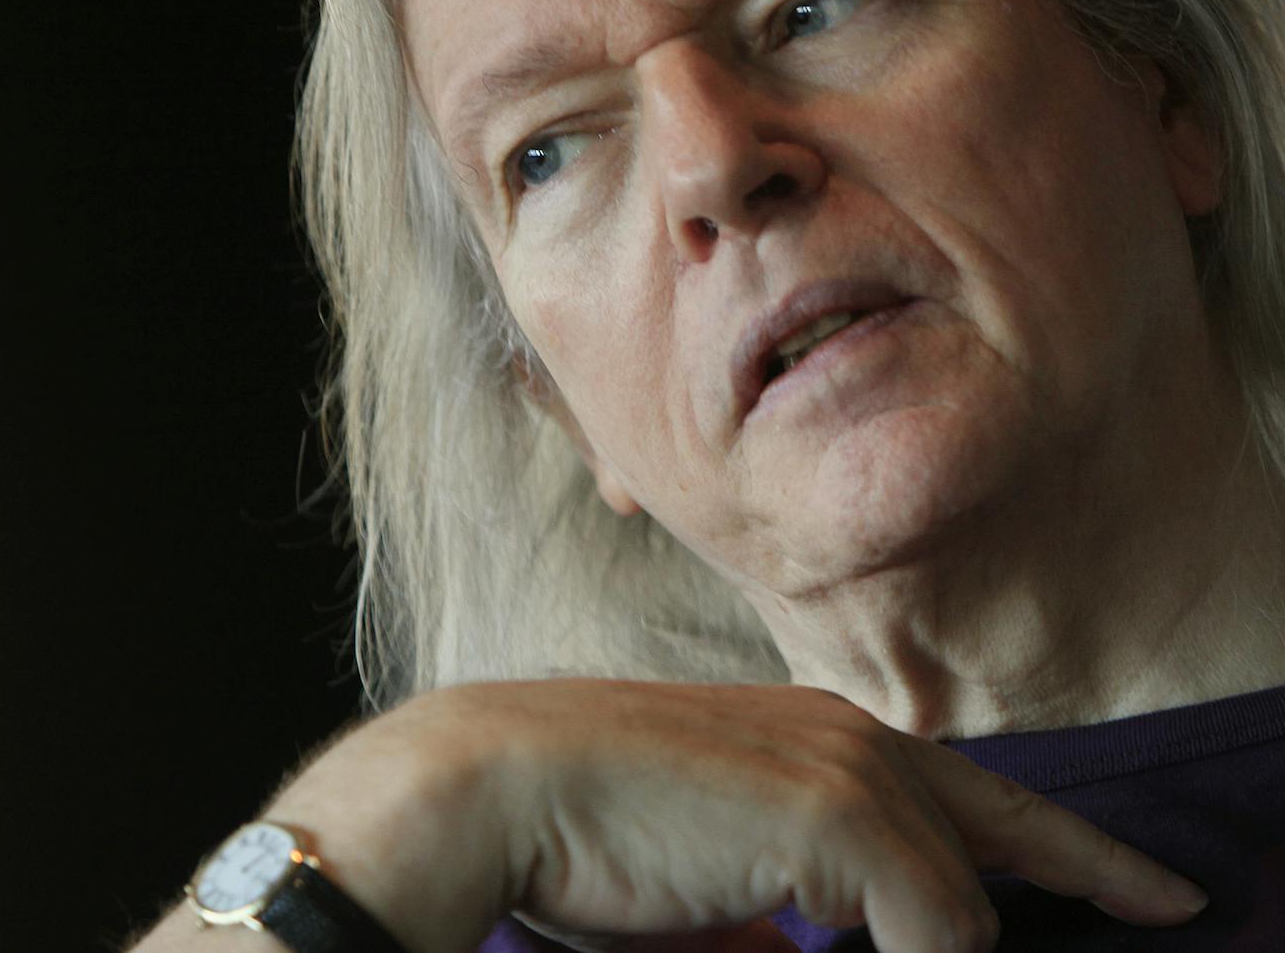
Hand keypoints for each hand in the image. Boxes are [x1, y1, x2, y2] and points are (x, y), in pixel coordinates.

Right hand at [130, 680, 1207, 952]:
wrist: (500, 781)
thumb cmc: (588, 828)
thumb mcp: (711, 880)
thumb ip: (787, 911)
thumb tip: (829, 945)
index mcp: (814, 741)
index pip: (955, 795)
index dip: (1040, 840)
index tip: (1111, 878)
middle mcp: (846, 740)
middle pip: (1004, 817)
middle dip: (1091, 864)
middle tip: (1173, 901)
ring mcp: (847, 771)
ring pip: (963, 894)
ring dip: (962, 949)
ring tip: (1045, 928)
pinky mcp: (835, 813)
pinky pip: (931, 927)